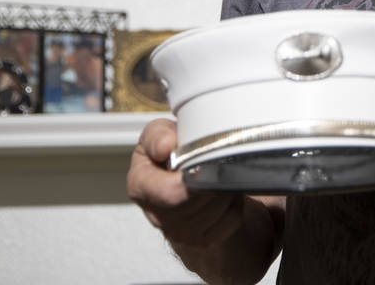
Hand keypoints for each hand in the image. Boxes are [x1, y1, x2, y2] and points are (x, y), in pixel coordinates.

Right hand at [126, 118, 245, 248]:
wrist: (183, 176)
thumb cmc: (169, 153)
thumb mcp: (158, 133)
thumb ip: (158, 136)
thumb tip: (165, 146)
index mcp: (140, 186)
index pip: (169, 193)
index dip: (191, 180)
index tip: (203, 164)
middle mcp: (157, 215)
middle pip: (196, 202)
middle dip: (212, 179)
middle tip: (219, 160)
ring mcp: (179, 232)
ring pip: (216, 211)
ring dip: (225, 188)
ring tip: (220, 172)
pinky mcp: (201, 241)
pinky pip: (230, 221)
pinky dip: (234, 204)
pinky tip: (224, 191)